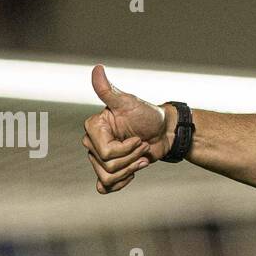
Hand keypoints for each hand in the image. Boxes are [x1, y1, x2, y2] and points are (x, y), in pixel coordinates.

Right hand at [81, 64, 174, 193]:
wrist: (163, 131)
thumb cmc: (148, 115)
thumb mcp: (129, 102)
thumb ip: (108, 90)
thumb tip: (97, 69)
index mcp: (93, 127)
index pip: (106, 153)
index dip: (126, 150)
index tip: (138, 138)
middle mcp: (92, 143)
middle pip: (107, 167)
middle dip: (132, 159)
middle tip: (143, 146)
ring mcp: (100, 158)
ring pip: (108, 178)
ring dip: (131, 170)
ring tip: (142, 158)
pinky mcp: (110, 170)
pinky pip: (105, 186)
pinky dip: (120, 183)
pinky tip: (133, 173)